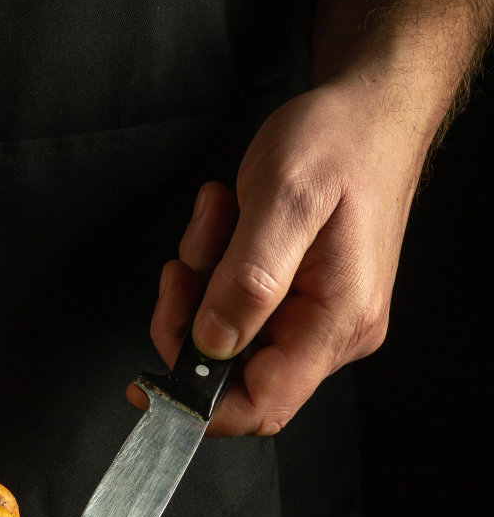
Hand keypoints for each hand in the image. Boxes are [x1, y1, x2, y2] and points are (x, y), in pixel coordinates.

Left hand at [134, 76, 423, 434]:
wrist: (369, 109)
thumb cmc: (339, 142)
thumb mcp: (286, 198)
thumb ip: (248, 278)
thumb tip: (212, 343)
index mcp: (336, 321)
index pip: (262, 404)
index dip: (199, 407)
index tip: (147, 383)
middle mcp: (329, 331)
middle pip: (230, 369)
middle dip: (191, 315)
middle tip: (188, 257)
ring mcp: (313, 316)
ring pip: (222, 332)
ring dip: (201, 277)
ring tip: (219, 215)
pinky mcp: (294, 295)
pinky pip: (230, 303)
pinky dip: (213, 264)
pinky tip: (226, 218)